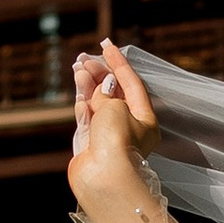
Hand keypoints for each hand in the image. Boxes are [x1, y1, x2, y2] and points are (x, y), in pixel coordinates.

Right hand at [68, 38, 160, 222]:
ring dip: (88, 84)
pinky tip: (78, 87)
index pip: (132, 84)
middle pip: (114, 92)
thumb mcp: (115, 108)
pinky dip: (83, 101)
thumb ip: (106, 95)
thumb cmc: (117, 142)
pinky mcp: (91, 143)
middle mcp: (128, 127)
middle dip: (100, 73)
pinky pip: (87, 116)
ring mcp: (108, 135)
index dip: (119, 63)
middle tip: (85, 59)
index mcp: (145, 119)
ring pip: (98, 103)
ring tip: (78, 67)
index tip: (107, 45)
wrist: (104, 177)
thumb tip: (100, 90)